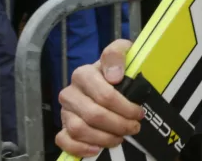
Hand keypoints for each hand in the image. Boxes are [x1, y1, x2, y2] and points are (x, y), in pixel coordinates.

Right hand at [57, 39, 143, 156]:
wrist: (108, 77)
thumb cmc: (116, 68)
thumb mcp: (122, 52)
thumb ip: (117, 55)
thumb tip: (114, 76)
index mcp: (83, 74)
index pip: (104, 96)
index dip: (125, 107)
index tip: (138, 112)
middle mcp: (71, 93)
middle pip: (94, 115)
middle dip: (119, 125)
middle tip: (134, 127)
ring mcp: (65, 111)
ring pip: (80, 130)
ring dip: (104, 138)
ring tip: (121, 136)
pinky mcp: (63, 126)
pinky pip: (64, 141)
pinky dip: (80, 148)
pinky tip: (97, 148)